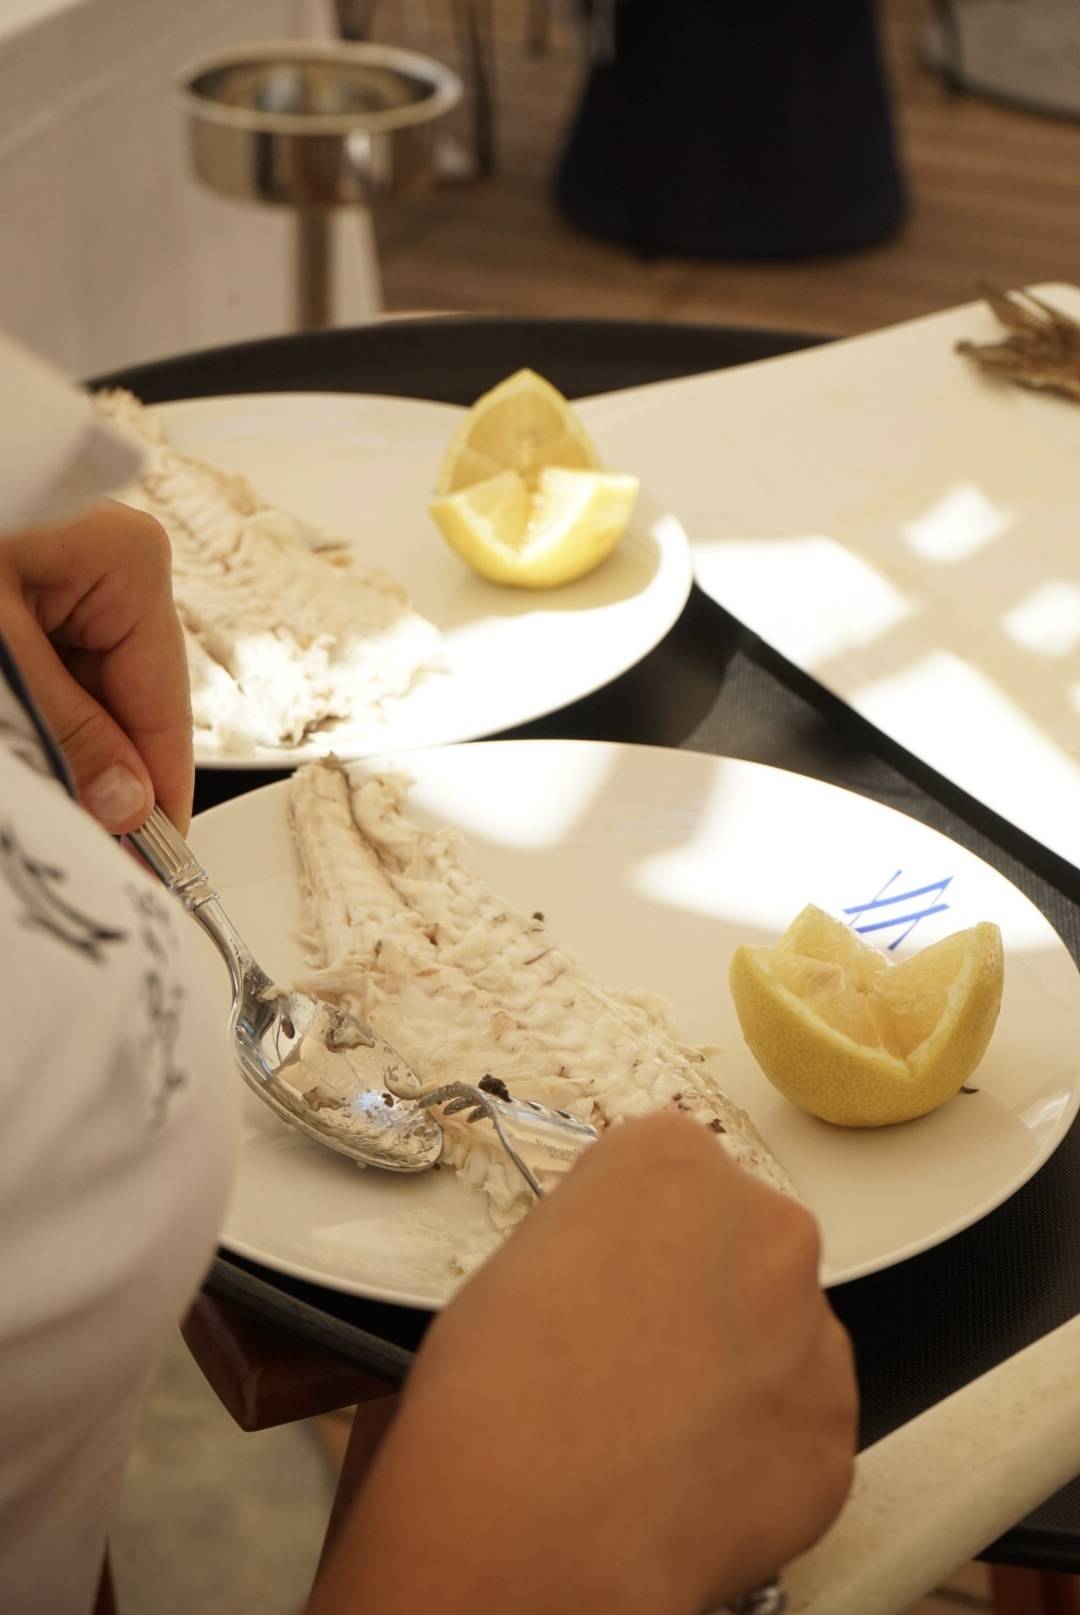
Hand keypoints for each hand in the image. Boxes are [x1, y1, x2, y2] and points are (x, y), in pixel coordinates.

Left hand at [0, 500, 192, 831]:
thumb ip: (68, 731)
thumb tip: (123, 805)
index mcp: (128, 563)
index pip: (165, 704)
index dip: (160, 793)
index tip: (154, 861)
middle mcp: (112, 571)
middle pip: (128, 708)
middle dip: (98, 776)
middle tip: (80, 844)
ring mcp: (74, 584)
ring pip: (88, 701)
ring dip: (58, 752)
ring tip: (35, 784)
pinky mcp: (35, 598)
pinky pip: (53, 680)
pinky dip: (32, 722)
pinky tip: (18, 748)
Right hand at [311, 1113, 856, 1614]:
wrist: (536, 1522)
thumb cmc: (498, 1391)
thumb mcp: (518, 1263)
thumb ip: (595, 1245)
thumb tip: (610, 1283)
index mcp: (674, 1161)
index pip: (669, 1169)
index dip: (632, 1232)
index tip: (611, 1272)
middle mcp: (763, 1225)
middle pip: (739, 1242)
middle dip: (700, 1290)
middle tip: (636, 1355)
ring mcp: (813, 1328)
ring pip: (781, 1334)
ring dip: (738, 1369)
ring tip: (659, 1432)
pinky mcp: (834, 1428)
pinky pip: (800, 1425)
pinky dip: (759, 1450)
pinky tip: (692, 1481)